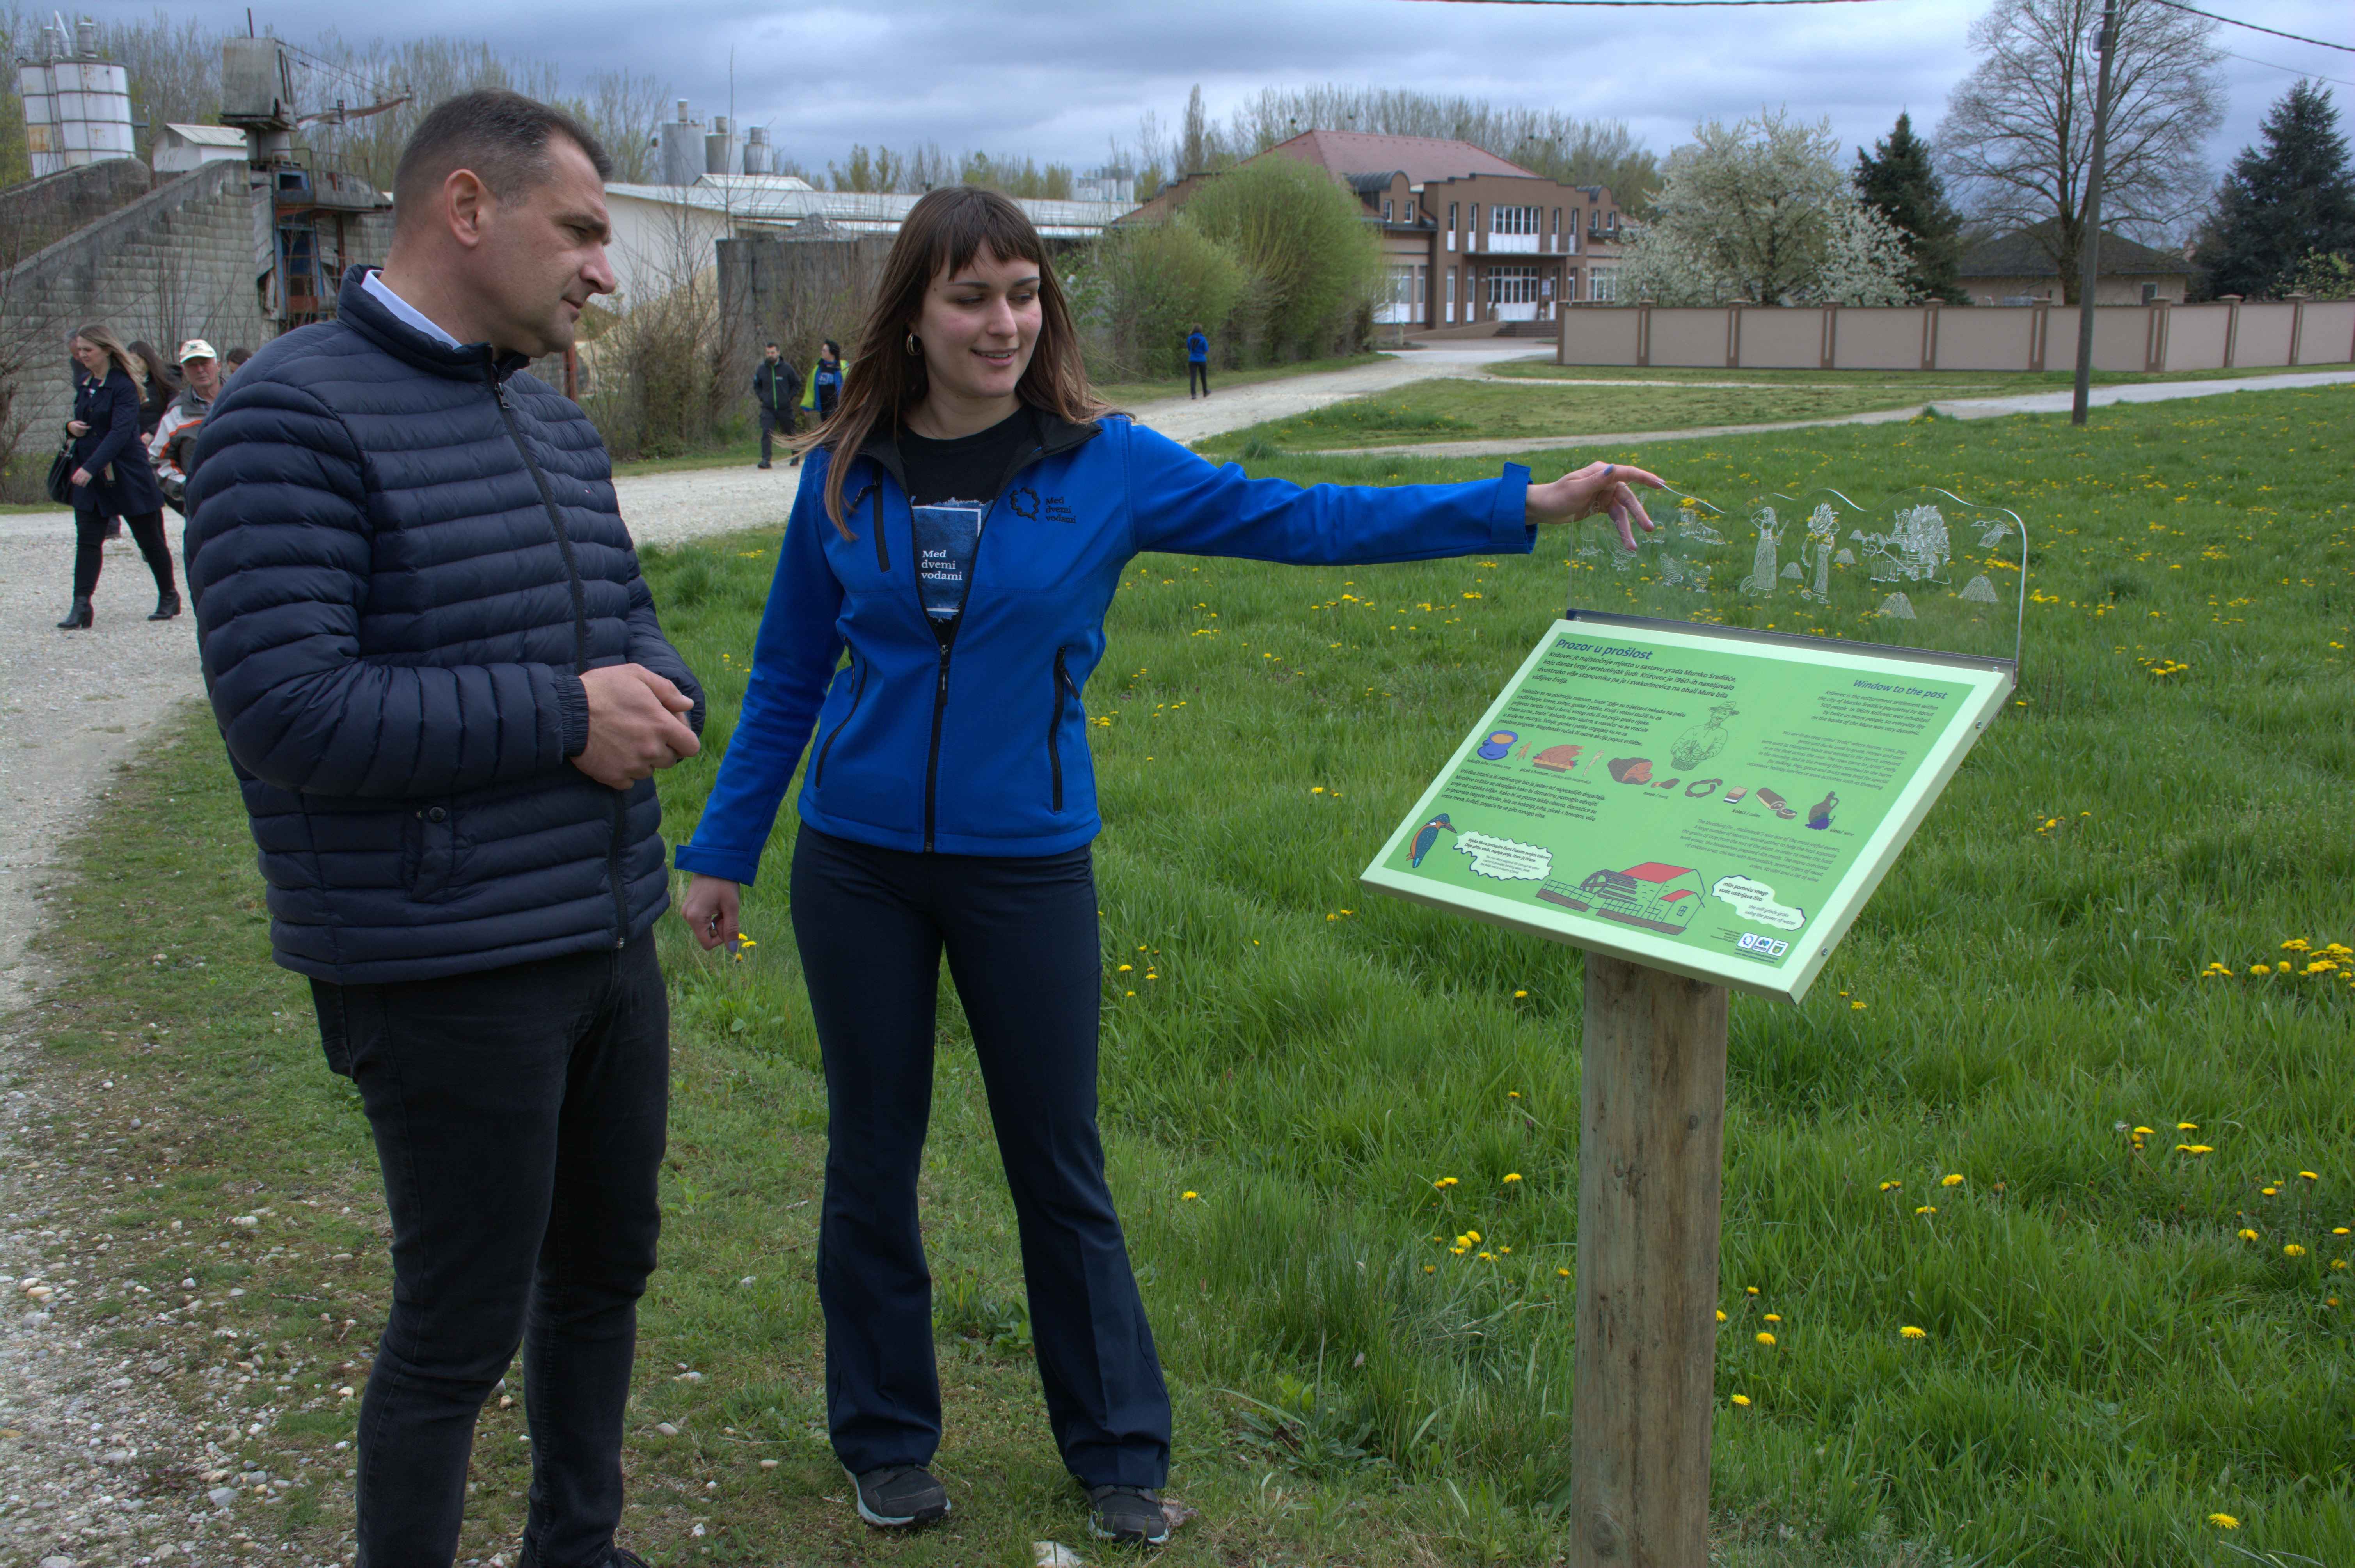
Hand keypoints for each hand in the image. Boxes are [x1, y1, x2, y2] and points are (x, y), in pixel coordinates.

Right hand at [66, 420, 88, 436]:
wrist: (69, 428)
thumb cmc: (74, 424)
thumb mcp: (77, 422)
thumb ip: (82, 423)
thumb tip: (86, 424)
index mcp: (77, 427)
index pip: (84, 428)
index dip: (88, 427)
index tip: (90, 427)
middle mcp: (77, 431)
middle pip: (85, 431)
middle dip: (85, 429)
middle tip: (83, 427)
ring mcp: (77, 434)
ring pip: (84, 433)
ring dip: (84, 431)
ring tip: (81, 429)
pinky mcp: (77, 436)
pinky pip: (83, 435)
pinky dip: (83, 433)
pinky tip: (81, 431)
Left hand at [70, 467, 90, 486]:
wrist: (92, 465)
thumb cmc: (86, 468)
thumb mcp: (80, 469)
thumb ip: (78, 473)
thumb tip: (76, 478)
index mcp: (78, 472)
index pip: (74, 478)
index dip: (74, 481)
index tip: (74, 482)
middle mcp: (81, 474)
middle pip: (77, 480)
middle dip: (77, 483)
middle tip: (78, 484)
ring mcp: (85, 476)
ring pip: (81, 481)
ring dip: (80, 484)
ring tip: (81, 485)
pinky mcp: (89, 477)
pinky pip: (85, 482)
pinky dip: (84, 484)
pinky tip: (83, 485)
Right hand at [571, 663, 699, 788]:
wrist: (566, 711)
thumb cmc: (602, 689)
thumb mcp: (636, 675)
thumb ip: (667, 690)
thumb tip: (687, 704)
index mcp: (661, 725)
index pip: (691, 747)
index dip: (683, 740)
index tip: (671, 733)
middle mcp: (651, 749)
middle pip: (670, 760)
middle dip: (662, 749)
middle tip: (643, 734)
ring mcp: (632, 766)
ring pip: (649, 771)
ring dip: (643, 760)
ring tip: (624, 742)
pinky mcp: (613, 777)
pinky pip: (629, 781)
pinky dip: (624, 772)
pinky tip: (613, 755)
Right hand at [677, 873, 741, 950]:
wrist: (713, 862)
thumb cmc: (724, 883)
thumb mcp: (731, 907)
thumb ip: (732, 929)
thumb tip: (732, 950)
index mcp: (695, 918)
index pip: (707, 944)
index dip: (721, 939)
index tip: (728, 922)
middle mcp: (686, 916)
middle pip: (706, 935)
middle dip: (720, 928)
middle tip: (726, 911)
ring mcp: (686, 911)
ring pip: (705, 927)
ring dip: (716, 921)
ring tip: (722, 905)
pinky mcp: (689, 906)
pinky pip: (701, 919)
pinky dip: (711, 916)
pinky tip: (717, 903)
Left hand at [1525, 461, 1667, 551]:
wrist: (1543, 509)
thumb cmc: (1557, 496)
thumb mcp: (1577, 489)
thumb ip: (1597, 480)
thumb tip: (1614, 468)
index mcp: (1601, 472)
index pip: (1627, 473)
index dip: (1646, 478)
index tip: (1661, 484)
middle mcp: (1606, 481)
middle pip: (1628, 497)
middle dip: (1638, 514)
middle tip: (1649, 528)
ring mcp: (1604, 495)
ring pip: (1623, 511)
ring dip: (1628, 528)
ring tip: (1632, 546)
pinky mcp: (1601, 507)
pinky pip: (1616, 518)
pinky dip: (1621, 529)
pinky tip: (1626, 542)